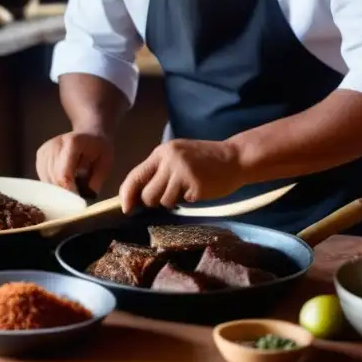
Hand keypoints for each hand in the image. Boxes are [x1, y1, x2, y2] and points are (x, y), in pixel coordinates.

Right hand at [36, 131, 113, 195]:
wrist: (89, 134)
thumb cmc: (99, 149)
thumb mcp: (106, 163)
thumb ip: (96, 180)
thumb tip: (85, 197)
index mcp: (73, 143)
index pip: (64, 174)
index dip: (69, 191)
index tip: (77, 202)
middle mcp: (55, 144)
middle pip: (54, 178)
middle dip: (64, 192)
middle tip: (76, 199)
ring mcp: (45, 149)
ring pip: (47, 179)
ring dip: (58, 189)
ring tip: (72, 188)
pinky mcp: (40, 155)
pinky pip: (43, 177)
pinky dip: (52, 184)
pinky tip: (63, 182)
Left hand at [119, 139, 243, 211]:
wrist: (235, 158)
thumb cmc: (205, 161)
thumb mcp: (178, 158)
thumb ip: (159, 171)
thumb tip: (138, 195)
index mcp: (161, 152)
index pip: (135, 175)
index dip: (127, 194)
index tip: (126, 209)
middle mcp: (168, 159)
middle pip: (147, 194)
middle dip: (155, 201)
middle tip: (172, 194)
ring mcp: (181, 171)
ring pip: (163, 201)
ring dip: (173, 201)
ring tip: (187, 188)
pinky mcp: (194, 183)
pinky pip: (181, 202)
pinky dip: (187, 200)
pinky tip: (197, 189)